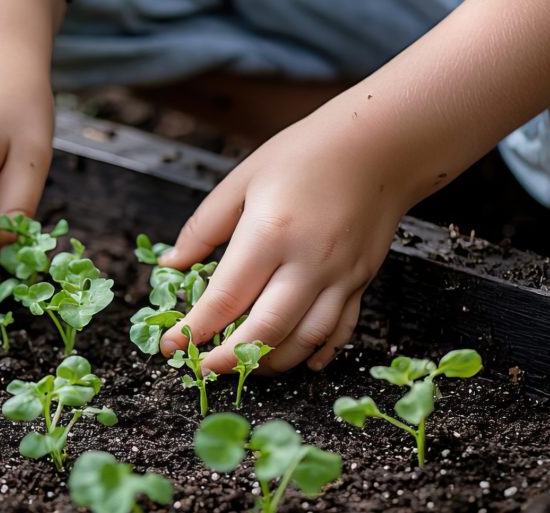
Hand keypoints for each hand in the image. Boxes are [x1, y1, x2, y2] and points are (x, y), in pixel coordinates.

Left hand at [157, 119, 412, 373]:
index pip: (226, 298)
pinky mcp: (362, 282)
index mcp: (270, 233)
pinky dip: (317, 354)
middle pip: (265, 330)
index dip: (195, 329)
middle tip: (203, 369)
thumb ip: (203, 227)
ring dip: (271, 363)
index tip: (171, 345)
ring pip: (304, 340)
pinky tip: (299, 361)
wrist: (379, 145)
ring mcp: (340, 276)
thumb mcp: (242, 180)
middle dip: (228, 359)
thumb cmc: (305, 155)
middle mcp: (308, 261)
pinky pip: (340, 331)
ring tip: (244, 365)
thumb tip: (170, 265)